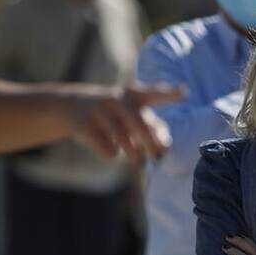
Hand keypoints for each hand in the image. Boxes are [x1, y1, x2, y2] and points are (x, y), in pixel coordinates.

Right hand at [65, 82, 182, 165]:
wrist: (71, 106)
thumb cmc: (116, 114)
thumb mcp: (135, 114)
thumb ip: (155, 129)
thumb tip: (164, 149)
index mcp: (135, 95)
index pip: (155, 93)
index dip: (170, 93)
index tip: (184, 92)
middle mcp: (118, 100)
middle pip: (141, 126)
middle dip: (151, 144)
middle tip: (157, 158)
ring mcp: (100, 111)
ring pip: (124, 141)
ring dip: (134, 155)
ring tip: (138, 163)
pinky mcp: (85, 125)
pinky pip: (106, 149)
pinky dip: (110, 152)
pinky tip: (104, 145)